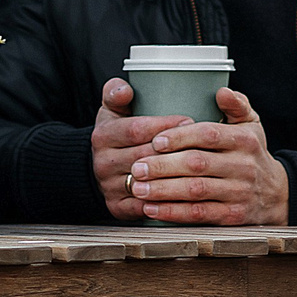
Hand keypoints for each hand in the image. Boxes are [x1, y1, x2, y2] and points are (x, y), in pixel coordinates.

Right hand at [92, 77, 187, 221]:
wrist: (95, 167)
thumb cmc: (115, 134)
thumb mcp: (111, 110)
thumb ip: (116, 93)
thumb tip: (125, 89)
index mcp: (102, 136)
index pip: (136, 130)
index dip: (164, 125)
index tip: (189, 120)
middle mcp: (102, 163)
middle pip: (144, 157)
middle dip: (174, 150)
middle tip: (201, 144)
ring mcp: (109, 187)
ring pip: (146, 183)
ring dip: (173, 177)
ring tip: (198, 168)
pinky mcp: (117, 207)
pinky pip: (143, 208)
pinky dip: (165, 203)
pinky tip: (186, 195)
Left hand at [126, 88, 291, 225]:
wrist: (275, 194)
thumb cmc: (251, 153)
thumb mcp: (251, 124)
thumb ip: (236, 104)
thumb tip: (221, 91)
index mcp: (244, 139)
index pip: (208, 135)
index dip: (180, 137)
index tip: (155, 140)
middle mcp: (243, 166)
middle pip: (197, 164)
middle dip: (163, 166)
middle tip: (136, 167)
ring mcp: (238, 193)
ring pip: (195, 191)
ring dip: (163, 191)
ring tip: (138, 188)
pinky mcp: (232, 216)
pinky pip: (198, 215)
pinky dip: (173, 213)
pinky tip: (151, 209)